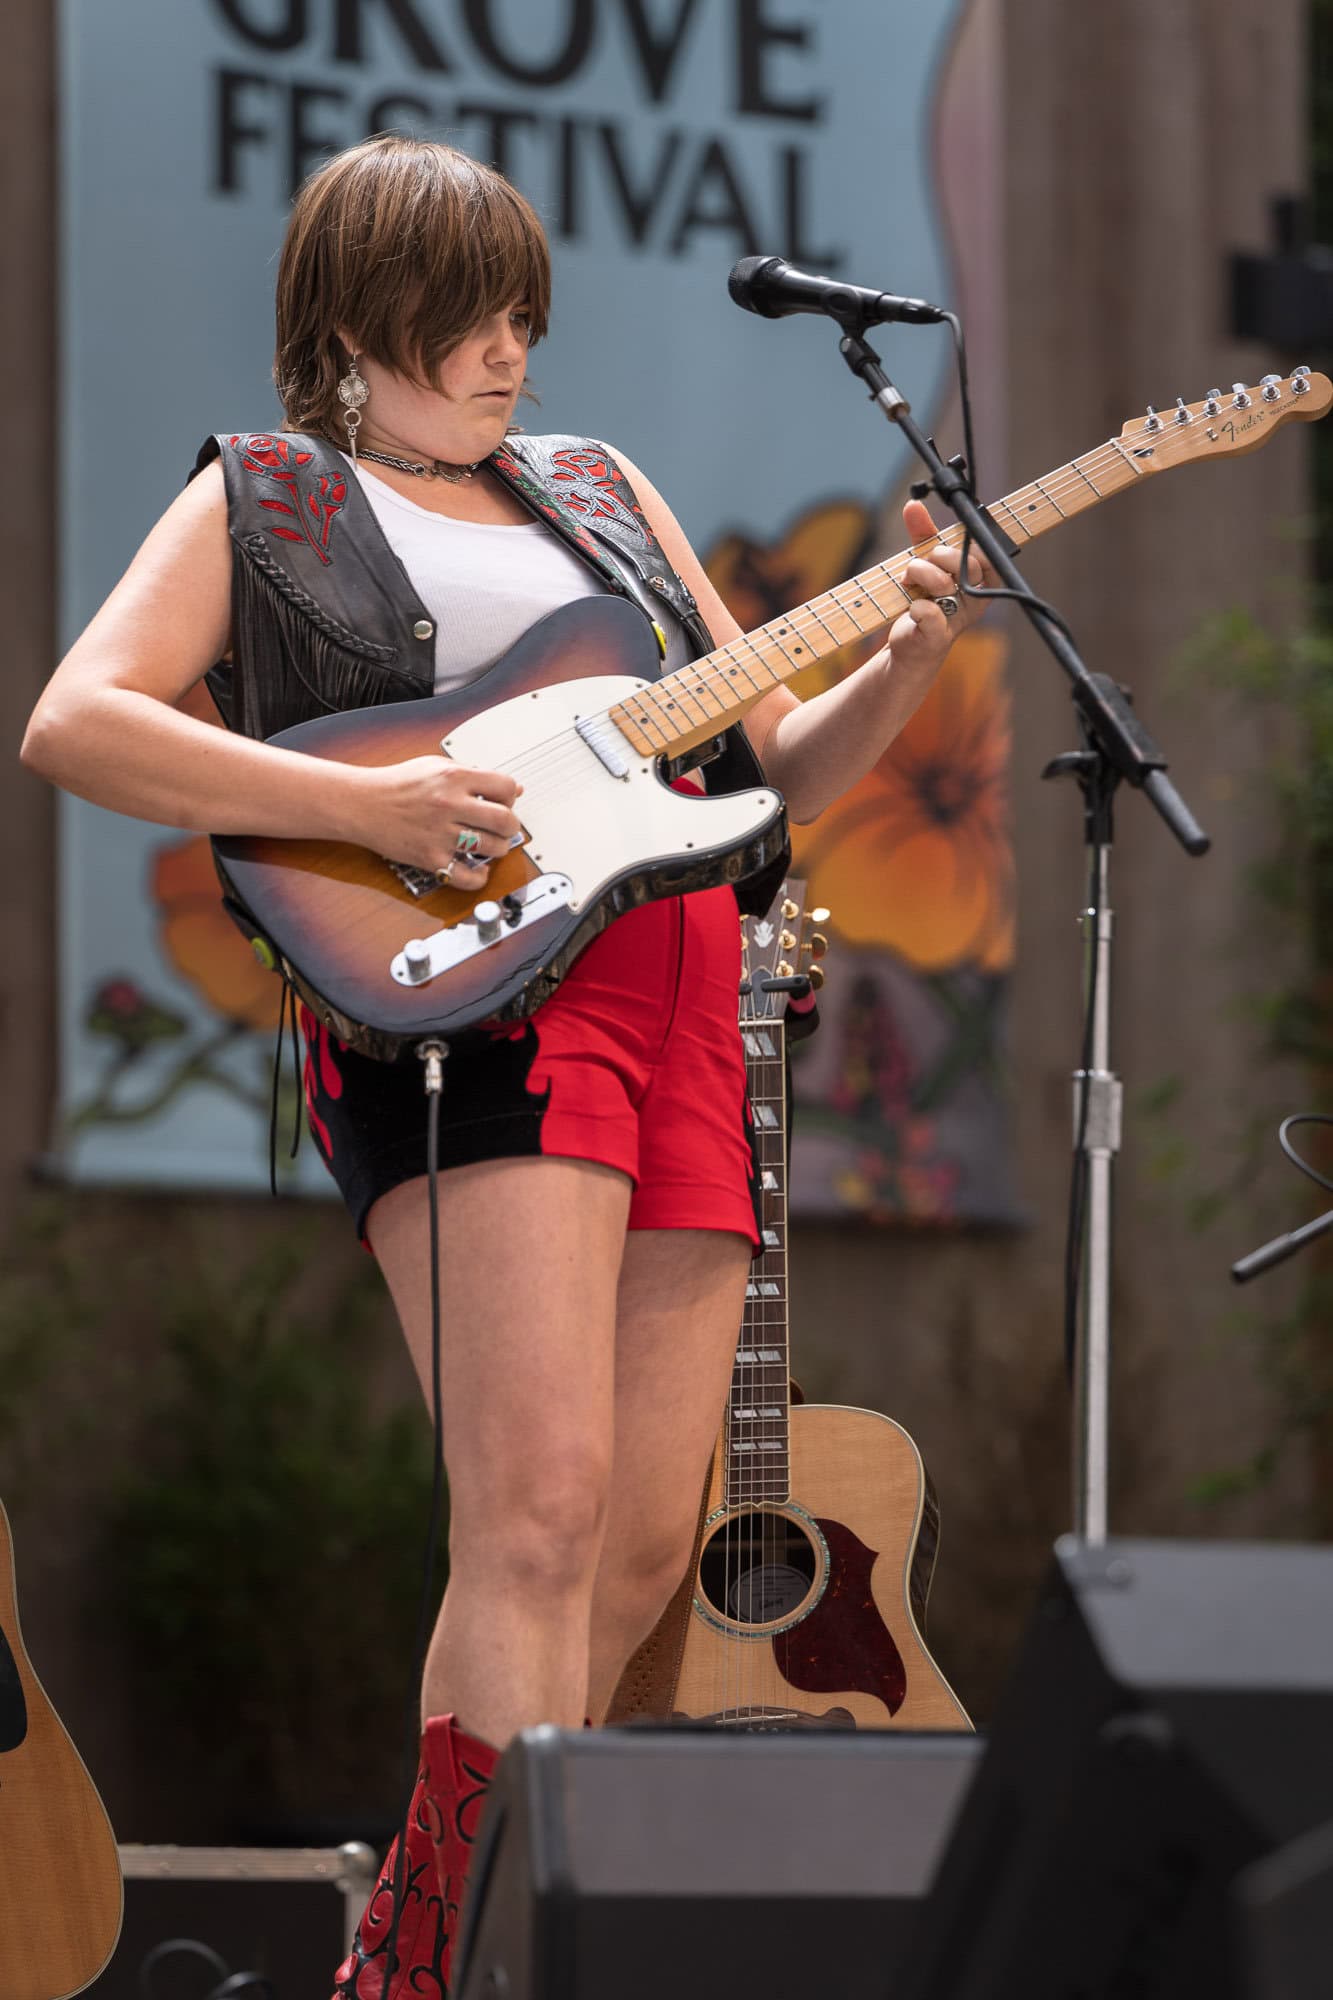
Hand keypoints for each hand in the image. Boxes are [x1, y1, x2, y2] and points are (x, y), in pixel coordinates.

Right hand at [343, 756, 523, 882]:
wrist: (362, 803)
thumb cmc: (398, 784)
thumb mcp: (436, 766)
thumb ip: (474, 774)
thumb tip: (513, 789)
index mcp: (453, 778)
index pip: (506, 786)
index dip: (510, 796)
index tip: (504, 802)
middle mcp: (449, 805)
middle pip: (505, 820)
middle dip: (511, 826)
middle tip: (504, 827)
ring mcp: (440, 833)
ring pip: (492, 848)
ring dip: (498, 849)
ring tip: (489, 845)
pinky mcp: (430, 858)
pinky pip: (467, 877)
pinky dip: (479, 877)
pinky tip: (478, 869)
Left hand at [870, 496, 990, 679]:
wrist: (909, 642)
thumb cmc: (923, 600)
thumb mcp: (925, 563)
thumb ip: (923, 534)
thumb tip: (913, 504)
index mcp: (982, 581)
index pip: (986, 553)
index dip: (966, 544)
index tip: (945, 545)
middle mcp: (976, 599)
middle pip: (967, 564)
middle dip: (938, 555)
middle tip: (922, 562)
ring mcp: (959, 619)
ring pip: (943, 583)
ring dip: (918, 574)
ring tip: (908, 582)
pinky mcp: (937, 636)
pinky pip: (927, 611)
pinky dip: (914, 606)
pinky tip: (912, 608)